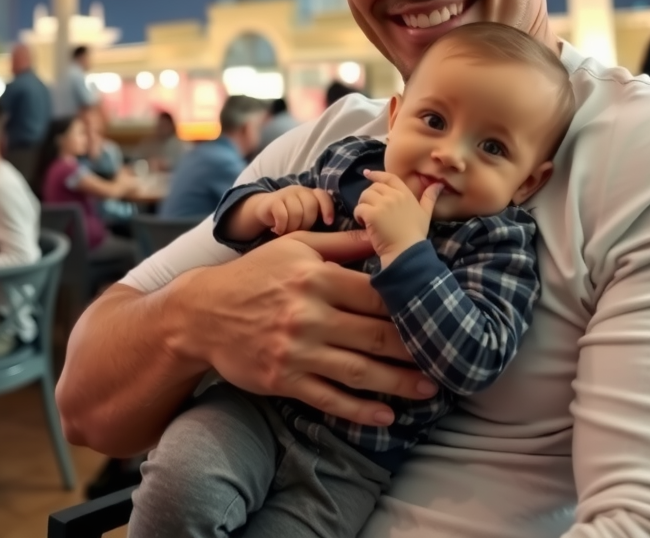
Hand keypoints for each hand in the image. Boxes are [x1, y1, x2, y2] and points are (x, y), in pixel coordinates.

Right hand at [182, 229, 437, 425]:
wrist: (201, 313)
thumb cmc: (254, 274)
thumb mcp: (294, 247)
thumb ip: (340, 244)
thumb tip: (382, 234)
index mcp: (316, 277)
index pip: (376, 294)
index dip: (410, 305)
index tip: (437, 313)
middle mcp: (308, 314)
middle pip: (376, 334)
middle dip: (415, 348)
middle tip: (447, 355)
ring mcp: (296, 350)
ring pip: (360, 371)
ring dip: (399, 383)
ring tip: (431, 388)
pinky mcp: (284, 379)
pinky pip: (330, 399)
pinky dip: (361, 410)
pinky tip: (387, 416)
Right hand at [254, 186, 334, 234]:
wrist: (263, 210)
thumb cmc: (289, 217)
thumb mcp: (304, 216)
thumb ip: (317, 217)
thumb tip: (333, 231)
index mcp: (310, 194)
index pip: (323, 196)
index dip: (328, 208)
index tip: (328, 223)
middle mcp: (299, 191)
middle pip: (311, 206)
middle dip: (307, 223)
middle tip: (298, 232)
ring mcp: (286, 194)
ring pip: (297, 212)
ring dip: (293, 227)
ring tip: (287, 232)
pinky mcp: (273, 200)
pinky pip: (282, 215)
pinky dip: (281, 226)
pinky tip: (277, 230)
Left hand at [355, 170, 441, 264]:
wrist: (406, 251)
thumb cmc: (416, 234)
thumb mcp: (426, 213)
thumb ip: (430, 197)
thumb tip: (438, 184)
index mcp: (405, 194)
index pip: (389, 177)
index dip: (377, 174)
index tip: (367, 173)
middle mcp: (393, 195)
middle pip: (374, 187)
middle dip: (369, 196)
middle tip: (370, 209)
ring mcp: (382, 204)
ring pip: (364, 196)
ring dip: (363, 205)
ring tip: (366, 217)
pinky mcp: (372, 214)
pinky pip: (359, 208)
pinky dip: (358, 215)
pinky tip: (364, 224)